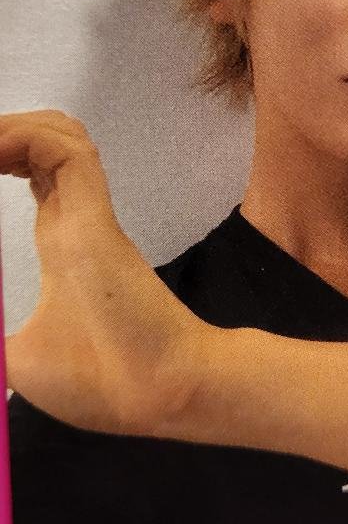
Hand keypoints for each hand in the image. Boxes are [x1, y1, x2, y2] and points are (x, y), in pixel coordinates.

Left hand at [1, 110, 211, 436]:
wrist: (156, 394)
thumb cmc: (98, 380)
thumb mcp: (17, 359)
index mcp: (59, 243)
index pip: (34, 177)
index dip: (5, 157)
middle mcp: (72, 219)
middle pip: (44, 145)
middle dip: (6, 136)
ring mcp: (85, 213)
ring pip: (58, 134)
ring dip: (14, 129)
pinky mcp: (94, 217)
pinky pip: (64, 152)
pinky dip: (25, 139)